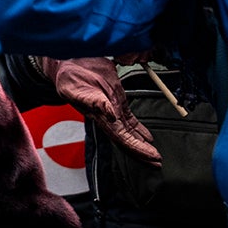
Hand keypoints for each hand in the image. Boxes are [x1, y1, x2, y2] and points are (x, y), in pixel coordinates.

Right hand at [39, 56, 159, 163]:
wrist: (69, 65)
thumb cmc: (69, 79)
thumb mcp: (77, 90)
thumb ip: (94, 102)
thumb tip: (110, 113)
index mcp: (100, 117)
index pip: (121, 138)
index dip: (136, 148)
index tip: (150, 156)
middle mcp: (108, 117)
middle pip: (127, 140)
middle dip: (142, 152)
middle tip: (158, 162)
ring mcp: (113, 109)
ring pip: (130, 132)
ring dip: (142, 144)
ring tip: (155, 155)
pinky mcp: (117, 100)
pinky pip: (130, 119)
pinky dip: (139, 129)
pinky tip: (147, 136)